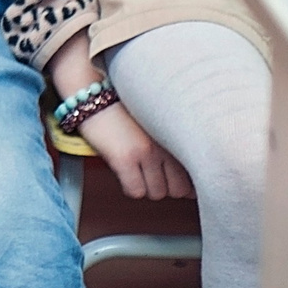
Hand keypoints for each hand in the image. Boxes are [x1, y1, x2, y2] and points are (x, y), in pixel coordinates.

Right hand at [77, 101, 191, 200]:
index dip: (185, 184)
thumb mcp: (154, 123)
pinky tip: (124, 173)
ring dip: (146, 187)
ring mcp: (146, 152)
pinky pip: (136, 191)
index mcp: (176, 134)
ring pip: (157, 193)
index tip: (174, 181)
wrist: (92, 94)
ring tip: (136, 171)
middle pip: (178, 189)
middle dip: (166, 187)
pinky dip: (130, 187)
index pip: (195, 175)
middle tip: (151, 175)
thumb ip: (171, 143)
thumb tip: (186, 179)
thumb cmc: (120, 108)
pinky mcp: (125, 158)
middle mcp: (165, 144)